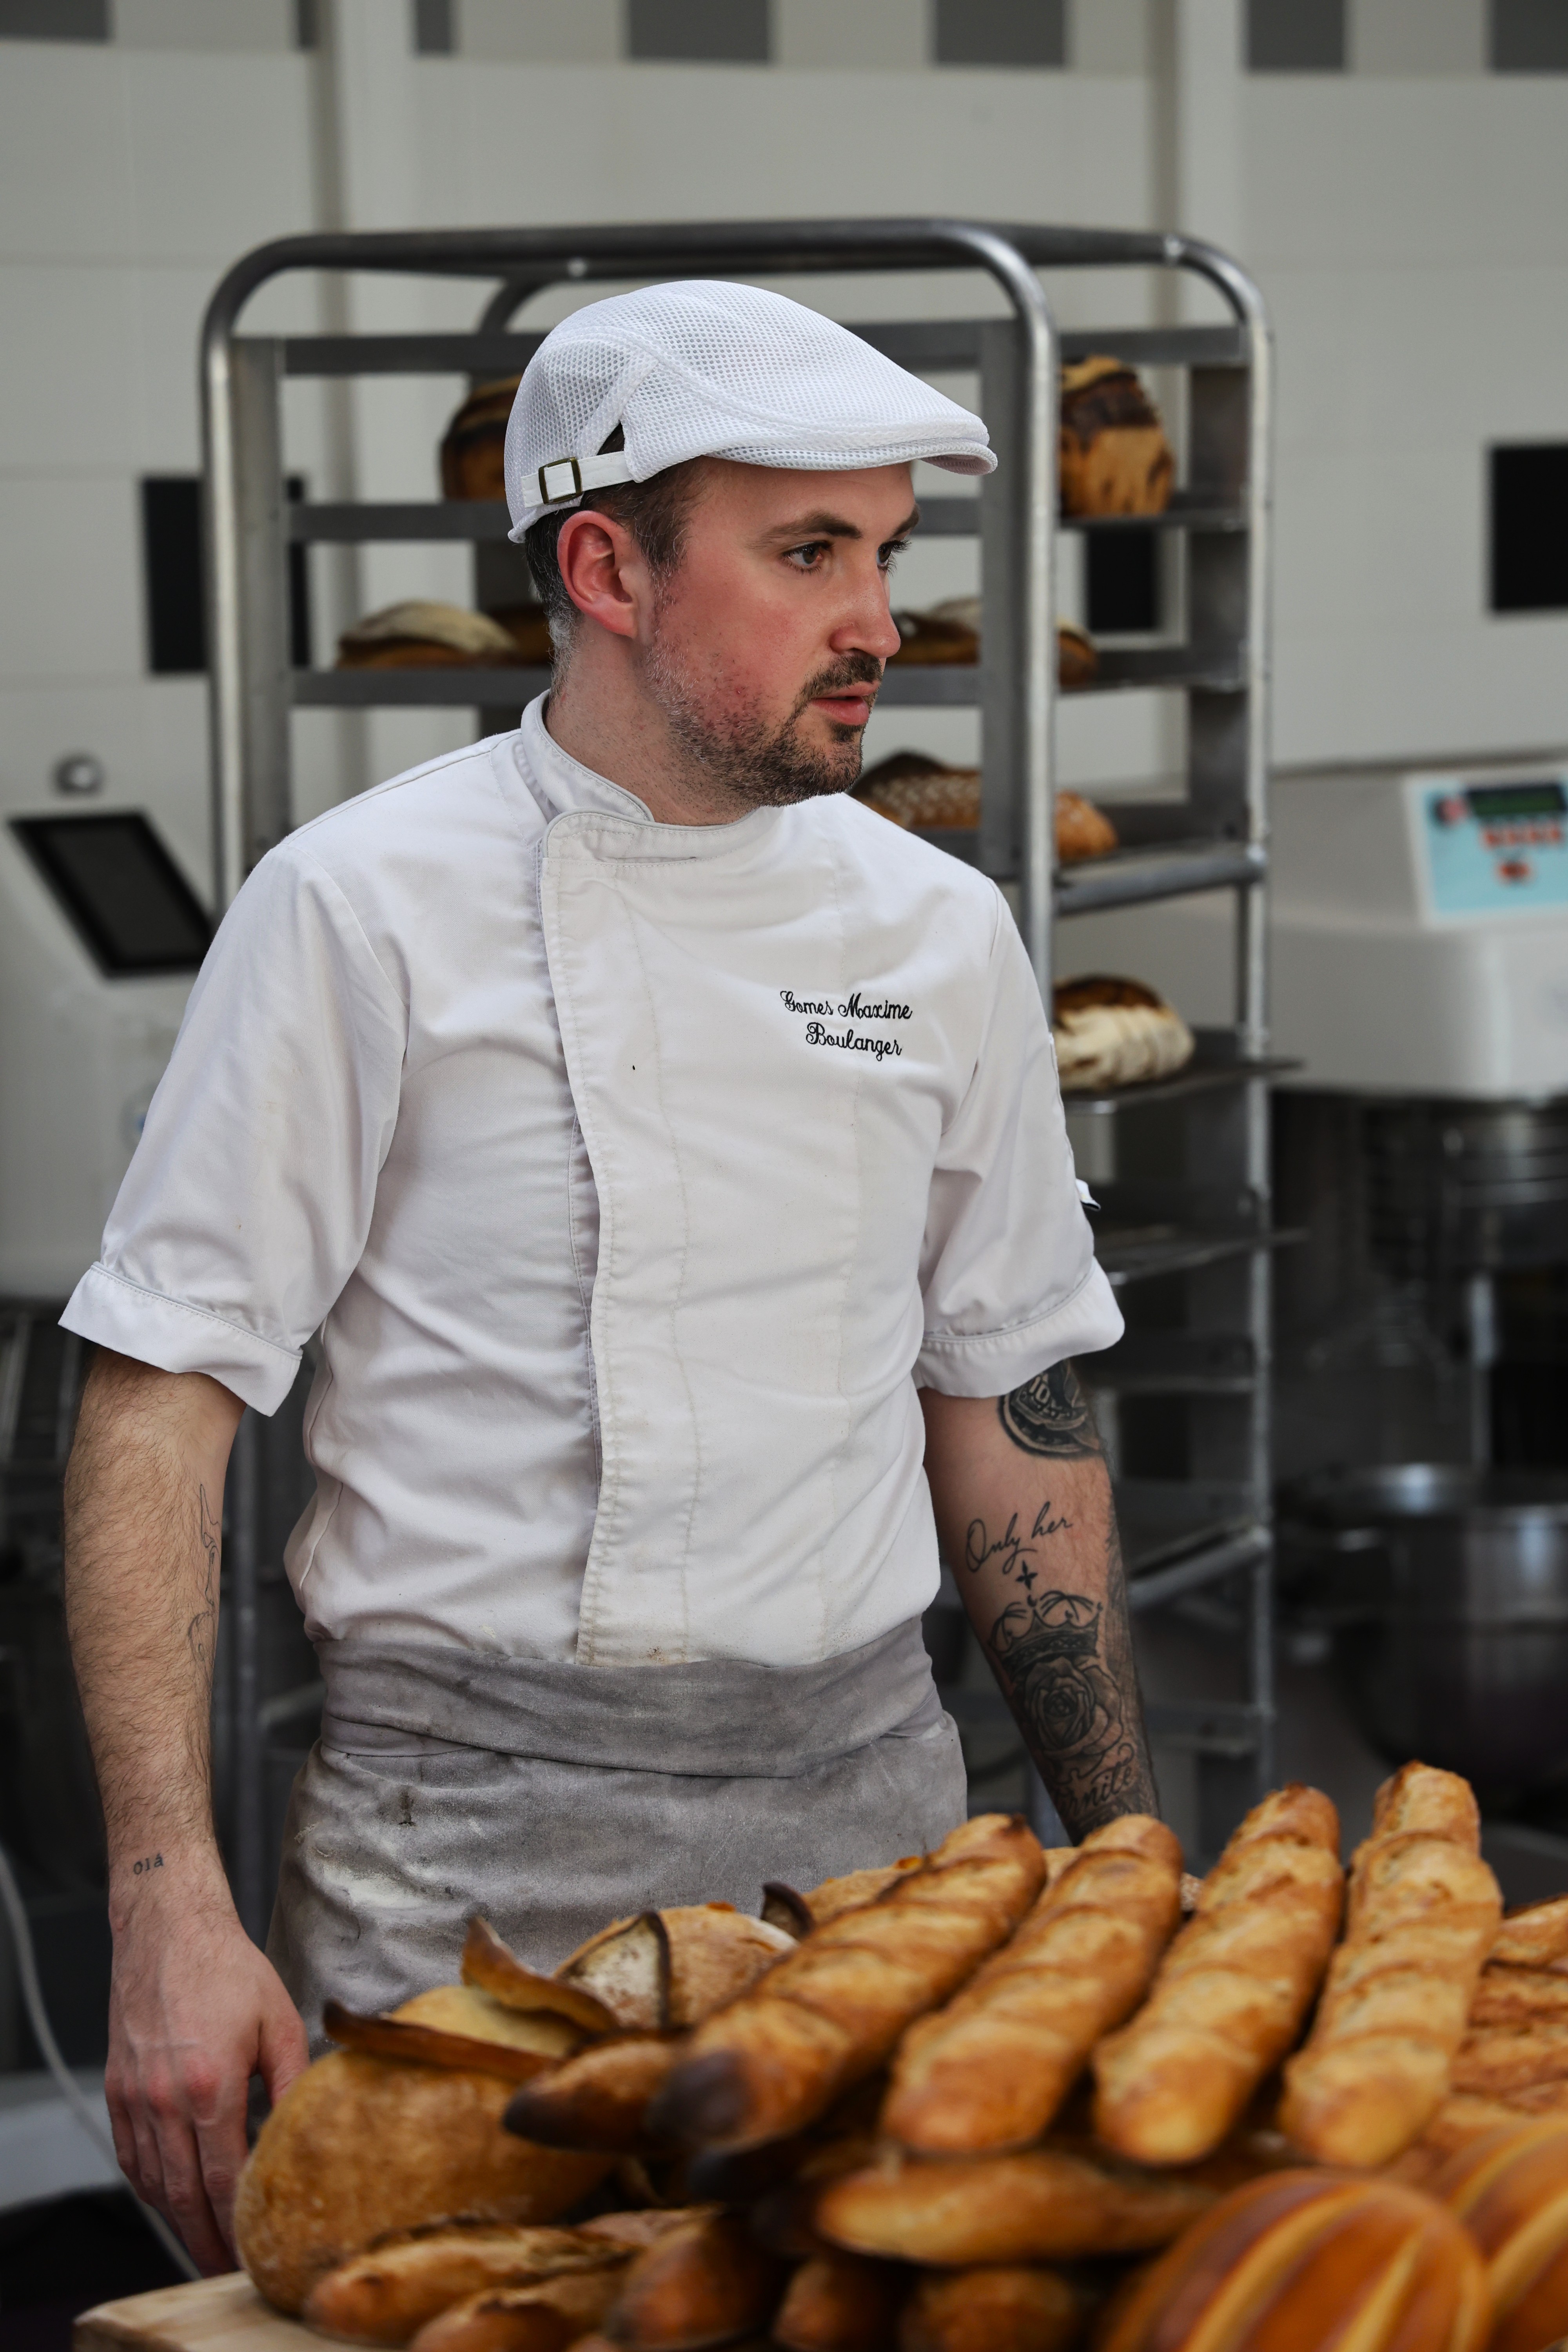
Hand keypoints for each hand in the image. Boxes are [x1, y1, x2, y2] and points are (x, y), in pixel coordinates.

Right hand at [105, 1868, 307, 2272]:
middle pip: (182, 2193)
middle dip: (203, 2238)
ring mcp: (135, 2095)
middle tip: (223, 2266)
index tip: (250, 2246)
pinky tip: (168, 2195)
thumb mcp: (280, 2021)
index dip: (235, 2219)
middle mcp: (165, 2099)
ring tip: (199, 2241)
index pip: (220, 2177)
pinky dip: (148, 2183)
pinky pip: (129, 2154)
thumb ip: (294, 2081)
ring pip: (152, 2180)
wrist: (170, 1930)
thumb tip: (306, 2129)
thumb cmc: (229, 1969)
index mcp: (210, 2085)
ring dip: (175, 2217)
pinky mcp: (117, 2087)